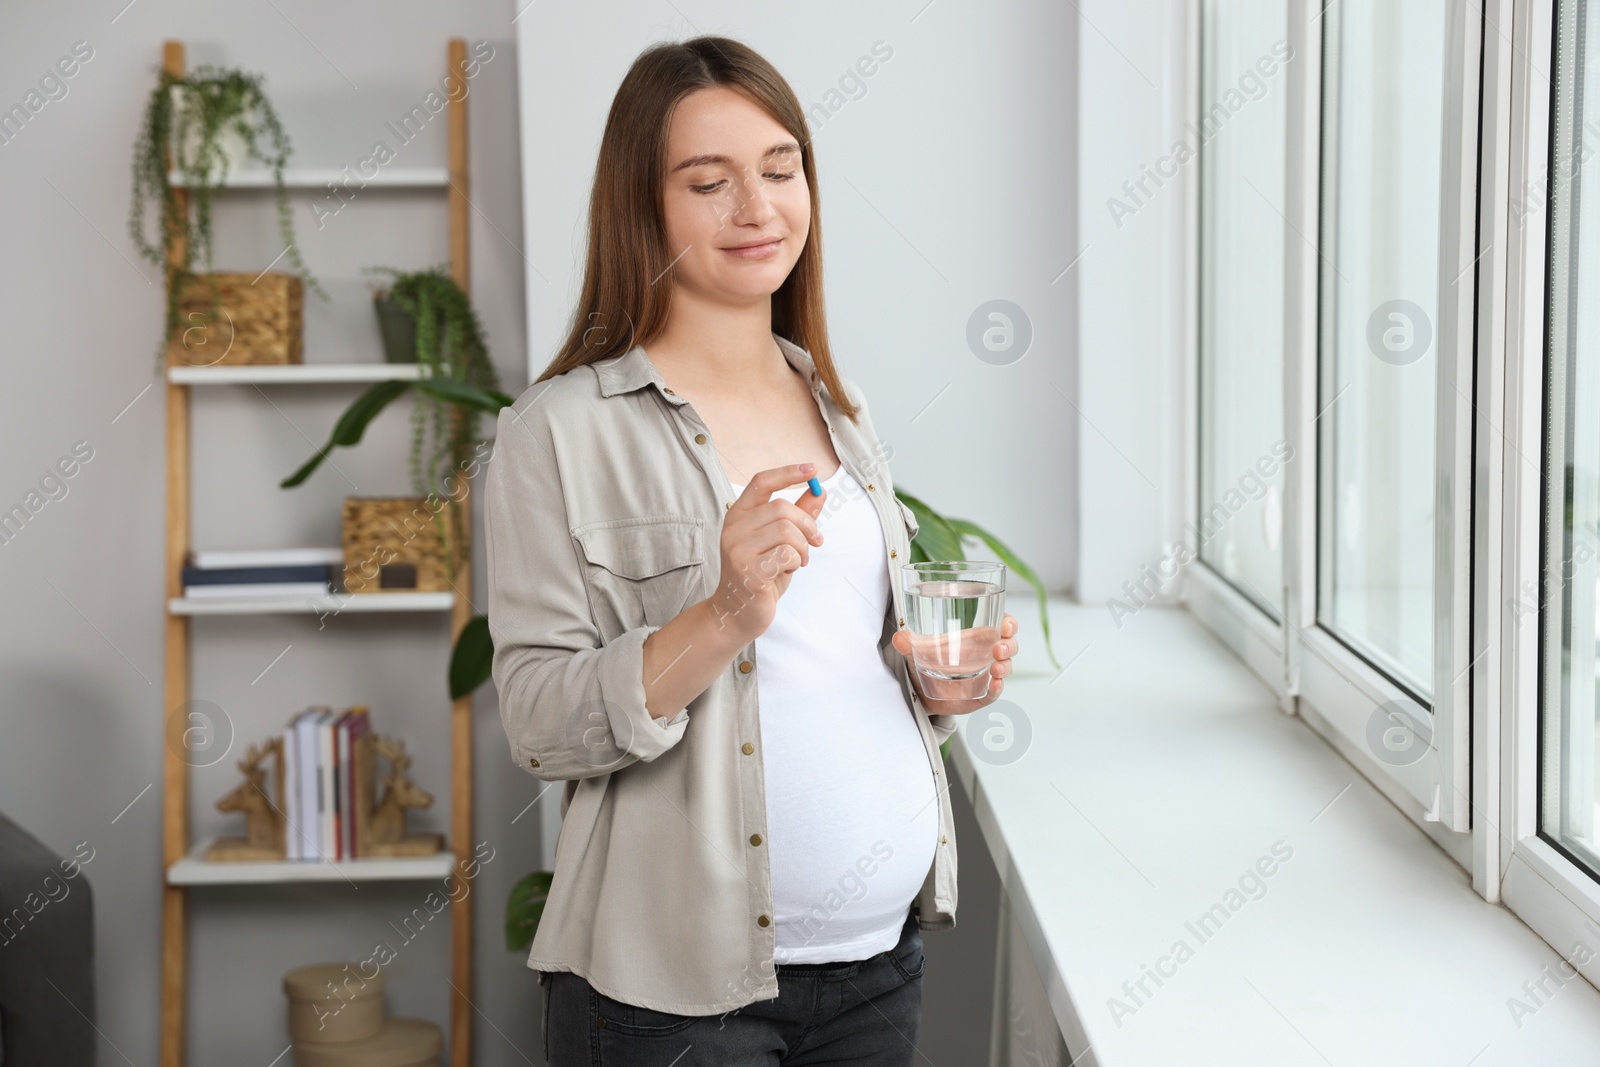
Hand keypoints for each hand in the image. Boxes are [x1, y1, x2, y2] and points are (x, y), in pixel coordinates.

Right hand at [706, 462, 827, 643]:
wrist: (738, 612)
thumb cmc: (760, 575)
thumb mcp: (781, 542)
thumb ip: (798, 516)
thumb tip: (821, 491)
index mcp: (739, 515)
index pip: (762, 482)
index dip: (788, 473)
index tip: (812, 469)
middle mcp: (734, 528)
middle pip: (782, 508)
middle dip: (807, 525)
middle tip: (816, 542)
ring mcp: (738, 549)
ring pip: (787, 531)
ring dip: (803, 547)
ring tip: (799, 561)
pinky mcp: (748, 571)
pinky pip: (787, 555)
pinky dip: (797, 562)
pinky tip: (789, 572)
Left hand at [891, 613, 1018, 715]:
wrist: (921, 689)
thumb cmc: (928, 660)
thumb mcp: (918, 648)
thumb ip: (908, 643)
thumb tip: (898, 638)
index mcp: (978, 636)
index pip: (1002, 624)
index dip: (1009, 623)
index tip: (1007, 624)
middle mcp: (986, 653)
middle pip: (1009, 645)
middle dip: (1009, 645)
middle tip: (998, 649)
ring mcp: (986, 674)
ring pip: (1006, 667)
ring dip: (1006, 667)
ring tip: (996, 669)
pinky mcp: (981, 694)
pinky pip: (995, 692)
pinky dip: (998, 689)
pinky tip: (995, 684)